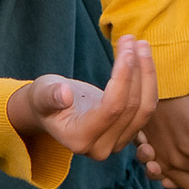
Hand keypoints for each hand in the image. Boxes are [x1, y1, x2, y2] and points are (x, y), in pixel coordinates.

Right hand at [12, 34, 159, 159]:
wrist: (51, 110)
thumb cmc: (44, 99)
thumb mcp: (41, 93)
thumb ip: (50, 96)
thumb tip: (64, 94)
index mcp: (79, 140)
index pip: (112, 109)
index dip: (123, 78)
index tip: (126, 50)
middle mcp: (101, 148)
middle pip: (131, 108)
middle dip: (136, 70)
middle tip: (132, 40)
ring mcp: (117, 144)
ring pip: (144, 109)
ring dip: (146, 74)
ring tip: (141, 45)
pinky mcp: (127, 134)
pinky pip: (146, 108)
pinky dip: (147, 82)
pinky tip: (142, 58)